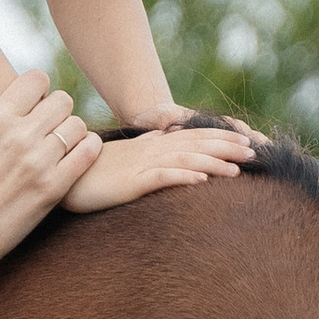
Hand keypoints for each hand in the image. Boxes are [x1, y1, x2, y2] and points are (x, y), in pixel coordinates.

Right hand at [0, 71, 104, 279]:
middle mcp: (17, 135)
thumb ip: (5, 123)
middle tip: (52, 136)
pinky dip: (88, 151)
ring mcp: (37, 161)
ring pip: (78, 125)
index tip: (37, 110)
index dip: (42, 93)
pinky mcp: (53, 187)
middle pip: (63, 100)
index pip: (36, 79)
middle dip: (61, 115)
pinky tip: (77, 160)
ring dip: (74, 136)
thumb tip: (33, 106)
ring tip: (62, 153)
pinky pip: (88, 151)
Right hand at [64, 131, 246, 212]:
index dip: (221, 137)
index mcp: (153, 145)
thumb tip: (161, 138)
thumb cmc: (92, 169)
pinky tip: (202, 180)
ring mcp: (142, 165)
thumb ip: (145, 146)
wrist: (63, 174)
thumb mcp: (125, 157)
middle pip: (196, 144)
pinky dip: (183, 176)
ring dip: (213, 163)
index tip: (247, 142)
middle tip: (255, 152)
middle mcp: (152, 150)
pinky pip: (162, 177)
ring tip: (237, 170)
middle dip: (227, 147)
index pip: (194, 137)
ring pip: (185, 159)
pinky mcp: (132, 182)